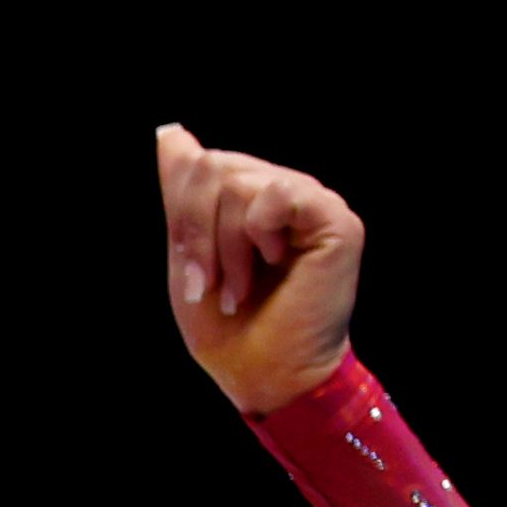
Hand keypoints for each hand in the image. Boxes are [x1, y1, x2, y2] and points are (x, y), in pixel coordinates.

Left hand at [154, 124, 359, 413]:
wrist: (261, 372)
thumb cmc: (225, 324)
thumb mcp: (188, 252)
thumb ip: (183, 194)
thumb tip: (170, 133)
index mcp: (249, 198)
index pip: (201, 162)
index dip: (182, 212)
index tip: (190, 269)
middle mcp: (283, 192)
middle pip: (215, 167)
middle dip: (197, 233)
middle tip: (209, 285)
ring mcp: (312, 203)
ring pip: (241, 182)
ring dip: (226, 246)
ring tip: (239, 287)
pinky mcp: (336, 220)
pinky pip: (277, 194)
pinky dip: (258, 235)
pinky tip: (274, 266)